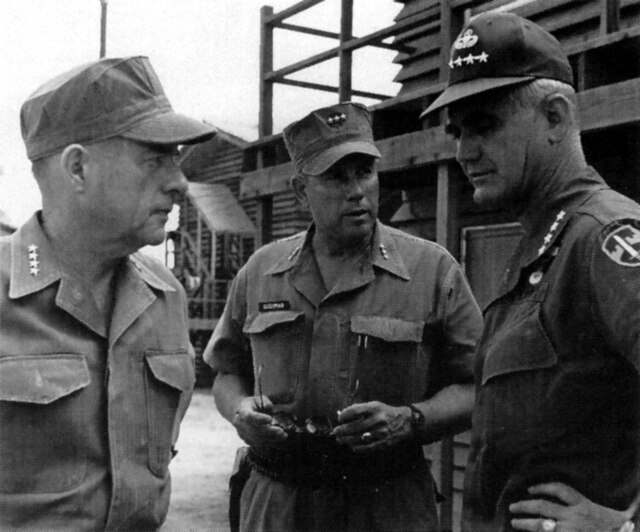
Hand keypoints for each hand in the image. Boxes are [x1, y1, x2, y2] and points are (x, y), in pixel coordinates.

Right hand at [232, 395, 286, 447]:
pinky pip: (259, 444)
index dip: (259, 419)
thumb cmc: (253, 405)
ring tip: (283, 436)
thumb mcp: (258, 398)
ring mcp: (243, 434)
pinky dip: (270, 442)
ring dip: (271, 439)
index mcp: (242, 411)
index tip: (270, 419)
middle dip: (269, 432)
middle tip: (281, 431)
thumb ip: (264, 401)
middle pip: (254, 430)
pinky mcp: (248, 441)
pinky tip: (279, 439)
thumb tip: (269, 407)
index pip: (249, 416)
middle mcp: (240, 424)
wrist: (242, 414)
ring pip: (257, 439)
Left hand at [331, 401, 411, 452]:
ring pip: (359, 438)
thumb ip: (360, 410)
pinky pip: (367, 448)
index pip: (355, 411)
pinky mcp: (383, 443)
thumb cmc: (385, 413)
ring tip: (340, 439)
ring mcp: (381, 432)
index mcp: (374, 408)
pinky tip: (352, 446)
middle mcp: (378, 420)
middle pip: (355, 426)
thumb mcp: (375, 405)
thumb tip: (343, 417)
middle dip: (342, 430)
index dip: (344, 415)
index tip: (339, 419)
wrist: (405, 422)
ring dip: (347, 440)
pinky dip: (357, 448)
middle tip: (335, 432)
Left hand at [509, 482, 631, 531]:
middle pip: (543, 506)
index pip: (560, 490)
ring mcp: (570, 531)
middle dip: (525, 506)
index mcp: (585, 507)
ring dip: (525, 523)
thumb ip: (613, 506)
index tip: (530, 488)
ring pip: (541, 525)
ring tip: (514, 522)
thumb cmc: (621, 528)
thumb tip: (627, 499)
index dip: (544, 487)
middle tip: (513, 507)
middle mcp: (574, 518)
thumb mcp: (621, 516)